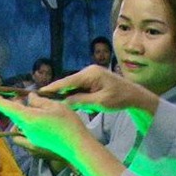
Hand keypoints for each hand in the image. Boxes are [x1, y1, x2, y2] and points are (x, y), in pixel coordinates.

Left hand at [0, 93, 90, 164]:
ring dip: (23, 115)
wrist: (77, 147)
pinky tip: (41, 122)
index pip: (8, 108)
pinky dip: (28, 125)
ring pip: (21, 124)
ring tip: (37, 109)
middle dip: (16, 106)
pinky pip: (26, 132)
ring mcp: (30, 139)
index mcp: (28, 118)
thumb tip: (29, 98)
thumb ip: (39, 101)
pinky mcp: (36, 145)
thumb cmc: (68, 124)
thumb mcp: (55, 106)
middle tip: (26, 98)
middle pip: (15, 115)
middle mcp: (26, 130)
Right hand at [42, 65, 158, 115]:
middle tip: (45, 101)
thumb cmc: (119, 98)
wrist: (134, 95)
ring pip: (73, 86)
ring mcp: (91, 75)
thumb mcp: (100, 102)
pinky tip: (76, 104)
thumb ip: (81, 101)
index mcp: (90, 74)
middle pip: (68, 83)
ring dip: (69, 96)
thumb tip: (64, 102)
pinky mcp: (93, 80)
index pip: (67, 81)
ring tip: (60, 104)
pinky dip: (76, 96)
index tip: (40, 92)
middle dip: (59, 93)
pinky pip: (80, 88)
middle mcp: (88, 71)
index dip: (53, 87)